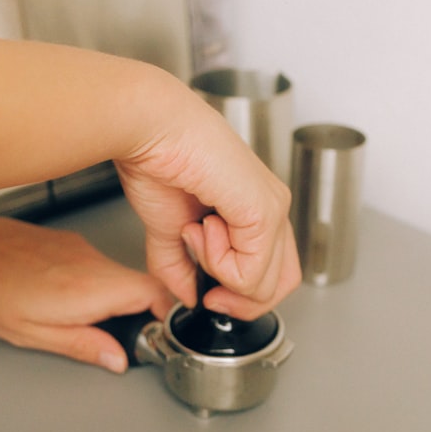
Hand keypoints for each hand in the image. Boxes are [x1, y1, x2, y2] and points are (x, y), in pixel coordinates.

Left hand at [0, 197, 172, 372]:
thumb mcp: (32, 335)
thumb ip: (84, 346)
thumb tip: (116, 359)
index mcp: (89, 288)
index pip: (154, 292)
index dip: (165, 313)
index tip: (159, 331)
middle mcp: (92, 262)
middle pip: (140, 284)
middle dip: (139, 311)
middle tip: (118, 336)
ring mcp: (81, 248)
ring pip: (118, 275)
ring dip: (113, 299)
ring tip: (78, 318)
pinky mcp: (69, 241)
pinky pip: (97, 266)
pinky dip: (93, 285)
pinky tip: (61, 297)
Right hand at [114, 82, 300, 319]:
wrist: (149, 129)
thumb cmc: (158, 158)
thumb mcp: (167, 229)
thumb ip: (179, 267)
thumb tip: (189, 296)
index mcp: (254, 209)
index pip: (270, 273)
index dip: (239, 297)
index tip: (205, 293)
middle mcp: (272, 207)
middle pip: (281, 284)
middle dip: (241, 302)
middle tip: (210, 294)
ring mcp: (273, 208)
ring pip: (266, 283)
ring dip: (221, 275)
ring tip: (195, 235)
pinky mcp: (265, 211)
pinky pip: (250, 272)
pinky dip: (217, 263)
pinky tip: (200, 226)